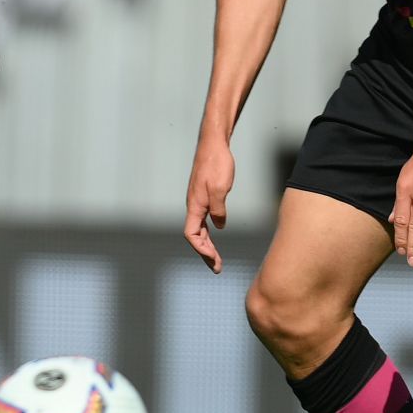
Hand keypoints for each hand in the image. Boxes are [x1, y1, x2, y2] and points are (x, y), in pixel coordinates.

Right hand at [182, 135, 233, 272]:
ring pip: (199, 228)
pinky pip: (203, 219)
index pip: (192, 235)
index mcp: (195, 205)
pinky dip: (208, 230)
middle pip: (195, 235)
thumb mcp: (220, 189)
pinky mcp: (203, 195)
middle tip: (217, 268)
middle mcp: (194, 205)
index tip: (213, 260)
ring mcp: (198, 200)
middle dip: (205, 253)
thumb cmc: (216, 164)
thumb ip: (218, 210)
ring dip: (207, 244)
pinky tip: (217, 231)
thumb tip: (219, 226)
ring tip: (216, 258)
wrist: (213, 144)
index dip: (201, 249)